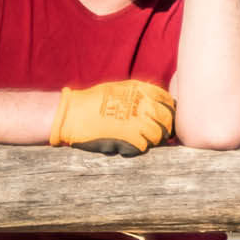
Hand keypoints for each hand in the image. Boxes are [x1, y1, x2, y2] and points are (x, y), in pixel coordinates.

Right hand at [48, 80, 175, 155]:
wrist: (71, 115)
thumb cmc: (93, 103)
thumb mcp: (119, 90)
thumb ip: (140, 95)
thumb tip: (160, 106)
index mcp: (140, 90)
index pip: (168, 103)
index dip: (168, 114)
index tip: (162, 121)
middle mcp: (142, 104)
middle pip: (167, 121)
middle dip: (163, 130)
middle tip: (153, 136)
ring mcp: (137, 121)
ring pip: (157, 136)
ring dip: (149, 141)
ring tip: (134, 140)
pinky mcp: (130, 138)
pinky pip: (143, 147)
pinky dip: (135, 149)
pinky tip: (123, 145)